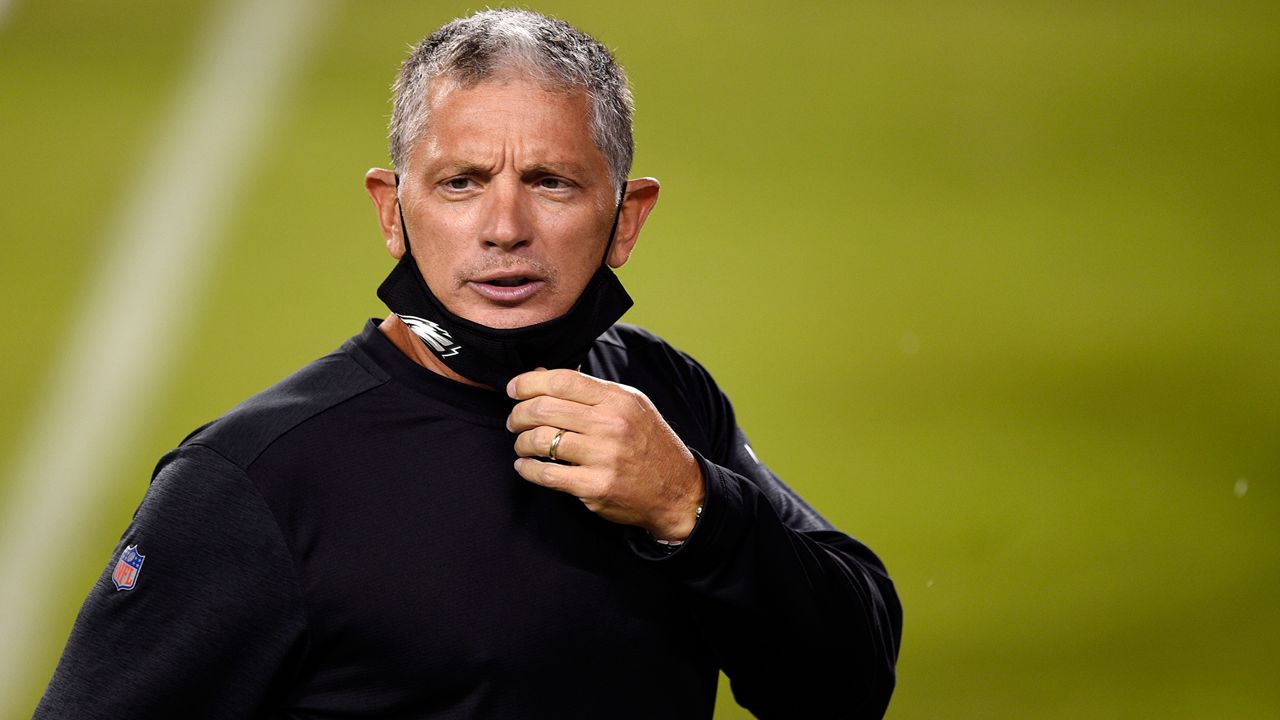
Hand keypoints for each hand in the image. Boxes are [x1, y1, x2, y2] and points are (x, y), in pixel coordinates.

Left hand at [507, 368, 704, 540]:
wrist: (678, 490)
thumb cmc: (648, 443)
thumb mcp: (628, 406)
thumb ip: (587, 391)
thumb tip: (539, 375)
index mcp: (618, 399)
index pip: (562, 380)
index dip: (529, 383)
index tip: (513, 389)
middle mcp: (611, 424)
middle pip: (545, 409)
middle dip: (518, 414)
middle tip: (514, 421)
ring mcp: (604, 457)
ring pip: (541, 440)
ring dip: (521, 442)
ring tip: (522, 445)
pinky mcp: (596, 487)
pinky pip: (547, 474)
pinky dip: (528, 469)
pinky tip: (525, 466)